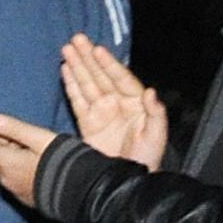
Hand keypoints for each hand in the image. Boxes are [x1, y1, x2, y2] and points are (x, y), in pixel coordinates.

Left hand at [0, 115, 60, 210]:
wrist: (82, 191)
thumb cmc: (62, 160)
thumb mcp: (39, 138)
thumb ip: (14, 128)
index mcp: (5, 162)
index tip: (8, 127)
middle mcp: (5, 179)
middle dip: (2, 144)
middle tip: (24, 136)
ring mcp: (15, 191)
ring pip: (4, 170)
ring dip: (11, 157)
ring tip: (34, 149)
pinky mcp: (26, 198)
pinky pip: (15, 181)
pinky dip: (19, 170)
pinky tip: (37, 165)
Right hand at [61, 36, 168, 167]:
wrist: (126, 182)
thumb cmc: (146, 159)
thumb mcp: (156, 137)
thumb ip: (155, 113)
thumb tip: (149, 91)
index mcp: (135, 104)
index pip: (120, 78)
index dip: (108, 64)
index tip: (97, 49)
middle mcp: (117, 103)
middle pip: (100, 76)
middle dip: (88, 58)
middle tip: (76, 39)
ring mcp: (101, 112)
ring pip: (87, 84)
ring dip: (77, 66)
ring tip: (67, 49)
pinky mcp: (87, 124)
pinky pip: (77, 100)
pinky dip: (71, 85)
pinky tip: (65, 71)